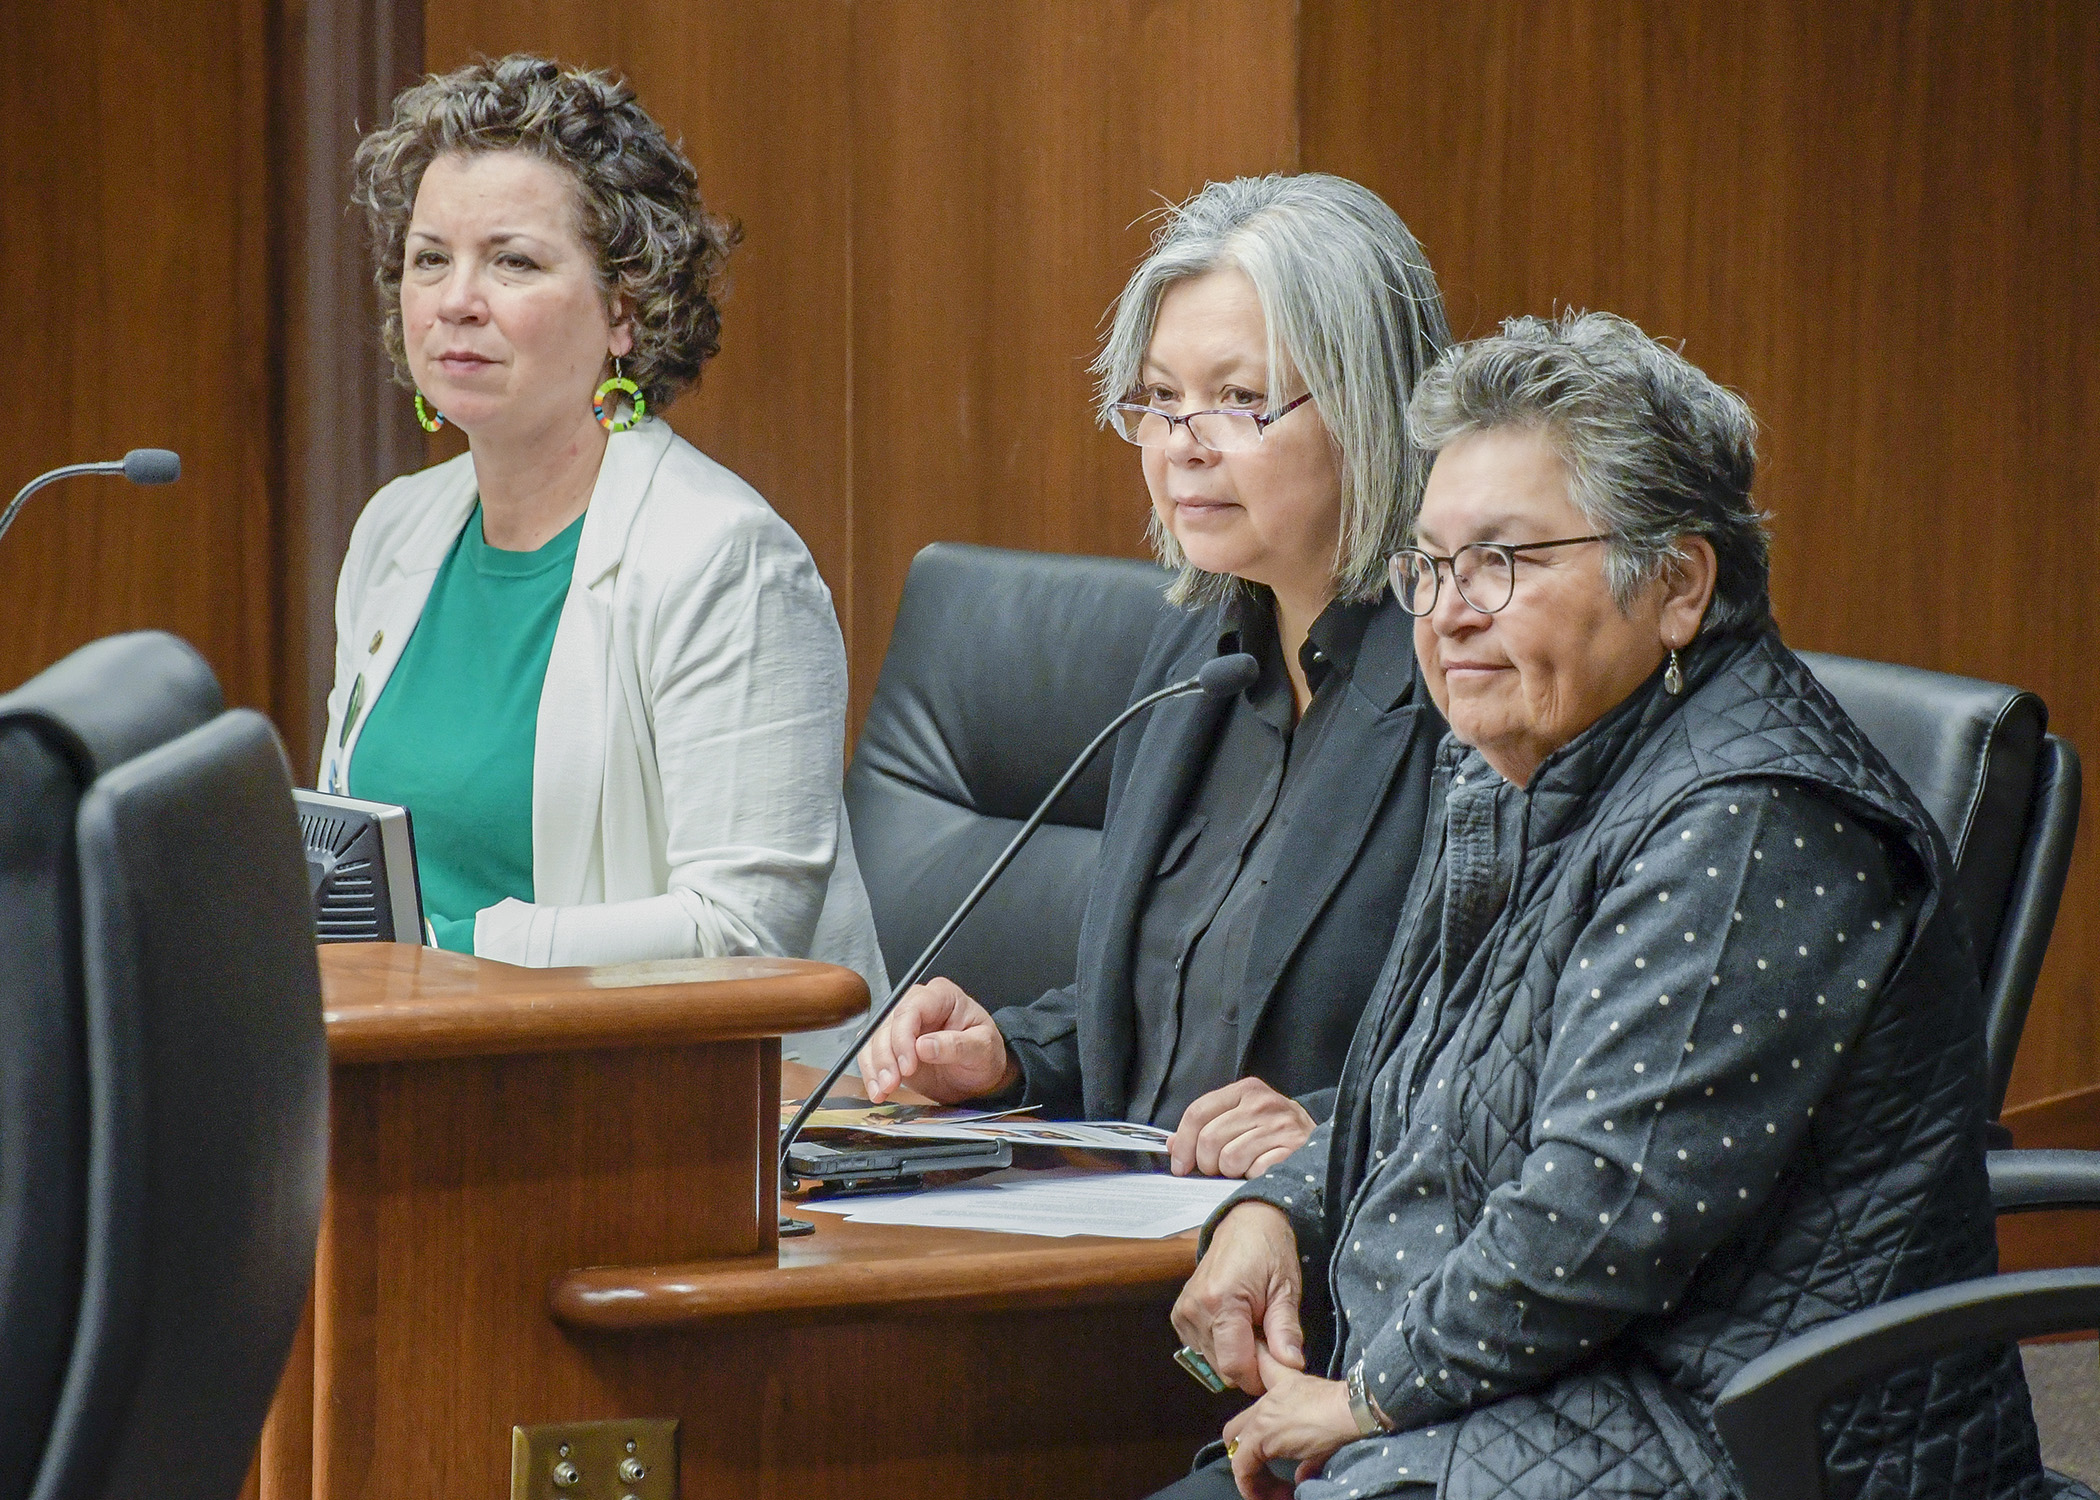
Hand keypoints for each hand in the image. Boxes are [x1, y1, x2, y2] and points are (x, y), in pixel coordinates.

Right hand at [858, 978, 1017, 1103]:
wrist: (980, 1076)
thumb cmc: (985, 1055)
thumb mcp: (983, 1049)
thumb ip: (956, 1045)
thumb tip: (923, 1046)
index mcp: (942, 996)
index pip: (911, 1009)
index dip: (903, 1037)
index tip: (908, 1066)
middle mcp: (918, 1005)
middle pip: (888, 1024)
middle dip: (885, 1056)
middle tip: (892, 1083)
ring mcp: (902, 1025)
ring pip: (875, 1039)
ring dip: (874, 1067)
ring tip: (882, 1091)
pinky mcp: (893, 1046)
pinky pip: (871, 1054)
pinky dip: (871, 1073)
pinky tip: (877, 1090)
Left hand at [1170, 1077, 1315, 1177]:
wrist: (1318, 1139)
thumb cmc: (1272, 1129)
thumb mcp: (1240, 1115)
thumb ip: (1207, 1124)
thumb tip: (1172, 1144)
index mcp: (1245, 1090)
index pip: (1198, 1112)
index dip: (1182, 1142)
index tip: (1179, 1164)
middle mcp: (1262, 1104)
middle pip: (1209, 1139)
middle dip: (1205, 1162)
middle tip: (1215, 1168)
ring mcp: (1279, 1127)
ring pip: (1229, 1159)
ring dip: (1229, 1172)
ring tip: (1241, 1167)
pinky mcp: (1292, 1151)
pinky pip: (1253, 1172)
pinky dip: (1251, 1177)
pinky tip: (1260, 1170)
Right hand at [1171, 1201, 1303, 1395]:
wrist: (1246, 1223)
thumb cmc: (1269, 1250)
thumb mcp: (1285, 1289)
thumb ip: (1286, 1330)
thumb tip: (1291, 1365)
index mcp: (1220, 1303)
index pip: (1235, 1366)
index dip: (1259, 1376)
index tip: (1278, 1365)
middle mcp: (1195, 1310)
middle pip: (1223, 1369)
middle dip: (1250, 1365)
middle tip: (1269, 1341)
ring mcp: (1184, 1313)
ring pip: (1213, 1363)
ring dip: (1236, 1355)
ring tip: (1254, 1329)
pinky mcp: (1181, 1315)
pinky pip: (1202, 1350)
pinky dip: (1222, 1346)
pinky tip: (1237, 1327)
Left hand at [1221, 1345, 1355, 1499]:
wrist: (1350, 1408)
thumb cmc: (1342, 1411)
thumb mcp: (1320, 1427)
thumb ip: (1307, 1453)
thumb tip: (1302, 1477)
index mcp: (1277, 1394)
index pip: (1254, 1412)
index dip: (1254, 1440)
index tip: (1265, 1464)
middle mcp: (1264, 1404)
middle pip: (1235, 1431)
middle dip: (1246, 1456)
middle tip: (1265, 1477)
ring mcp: (1260, 1418)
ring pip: (1238, 1450)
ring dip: (1253, 1478)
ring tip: (1276, 1495)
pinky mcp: (1260, 1436)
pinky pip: (1243, 1467)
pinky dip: (1252, 1486)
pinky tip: (1277, 1495)